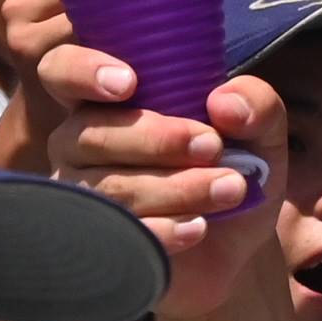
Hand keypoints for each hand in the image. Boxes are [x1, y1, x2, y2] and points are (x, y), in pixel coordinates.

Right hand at [40, 40, 268, 320]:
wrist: (234, 250)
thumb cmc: (232, 174)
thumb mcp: (260, 136)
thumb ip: (256, 106)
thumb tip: (225, 102)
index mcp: (106, 101)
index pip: (61, 70)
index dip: (82, 70)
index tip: (129, 83)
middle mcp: (80, 145)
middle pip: (91, 135)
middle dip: (156, 139)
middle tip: (213, 145)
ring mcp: (82, 197)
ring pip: (110, 189)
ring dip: (177, 187)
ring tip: (232, 188)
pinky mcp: (98, 242)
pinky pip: (119, 234)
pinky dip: (165, 229)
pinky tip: (200, 226)